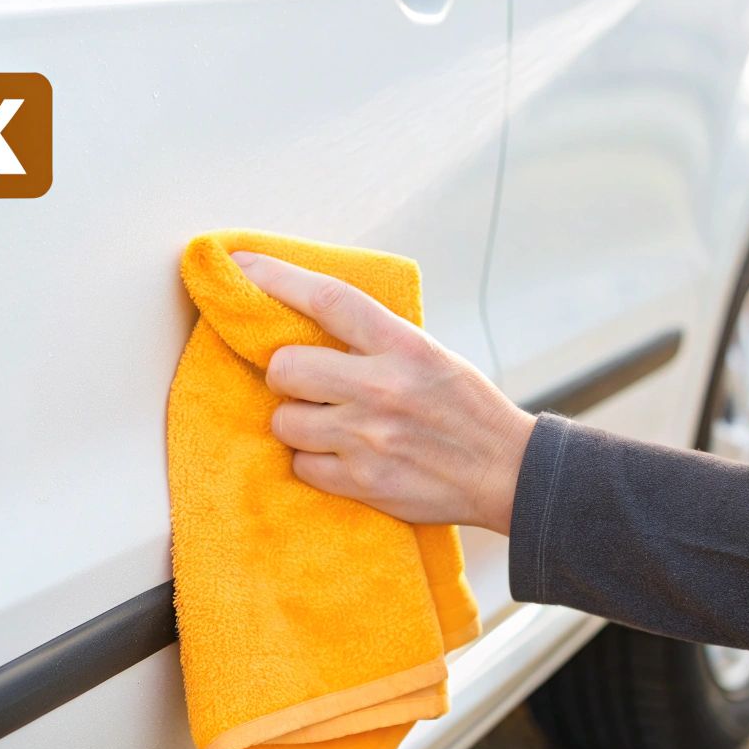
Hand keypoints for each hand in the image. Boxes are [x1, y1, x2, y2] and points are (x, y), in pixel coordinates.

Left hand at [230, 251, 534, 533]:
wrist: (507, 472)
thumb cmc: (464, 407)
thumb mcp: (430, 354)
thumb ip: (374, 338)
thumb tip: (305, 315)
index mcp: (404, 346)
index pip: (328, 299)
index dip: (276, 277)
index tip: (241, 265)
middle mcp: (383, 388)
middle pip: (286, 367)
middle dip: (285, 374)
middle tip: (305, 381)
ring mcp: (370, 438)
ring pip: (285, 421)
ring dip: (297, 421)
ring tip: (328, 423)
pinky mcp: (365, 483)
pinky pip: (302, 465)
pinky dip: (313, 461)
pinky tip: (340, 455)